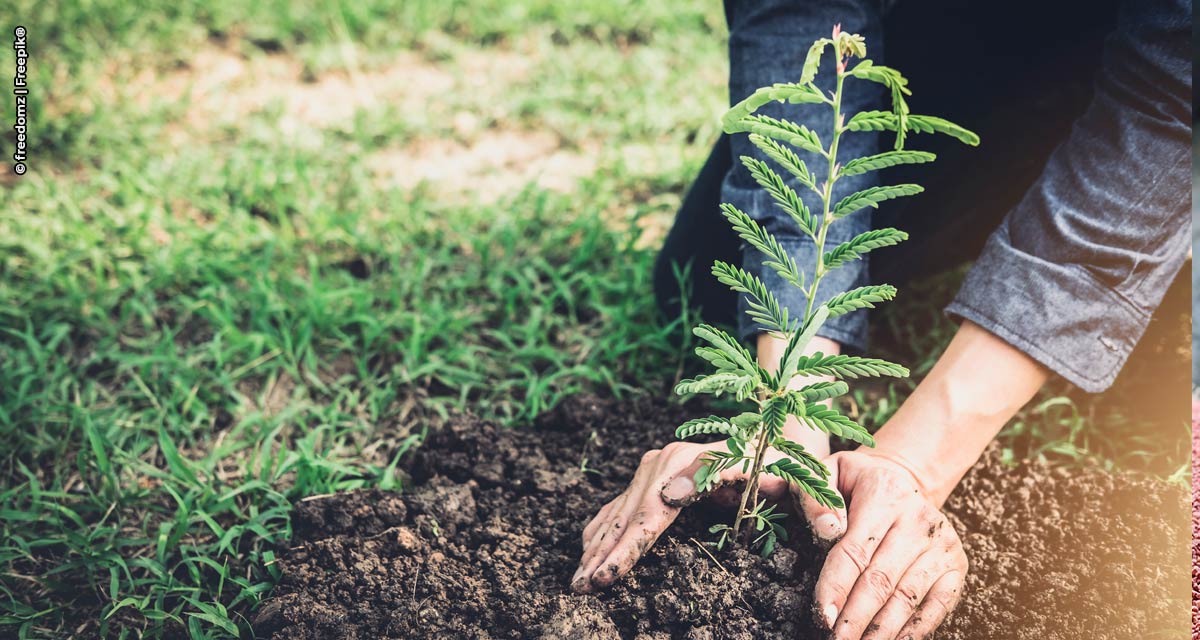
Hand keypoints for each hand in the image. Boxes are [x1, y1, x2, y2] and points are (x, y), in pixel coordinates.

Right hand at [571, 440, 794, 592]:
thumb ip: (714, 475)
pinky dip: (601, 528)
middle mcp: (658, 465)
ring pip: (616, 514)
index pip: (645, 519)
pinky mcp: (652, 476)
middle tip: (578, 588)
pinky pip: (619, 505)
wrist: (771, 441)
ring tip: (577, 578)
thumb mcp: (754, 468)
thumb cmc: (770, 463)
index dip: (624, 551)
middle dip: (600, 556)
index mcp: (679, 465)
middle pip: (624, 519)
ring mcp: (651, 470)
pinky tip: (588, 547)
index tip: (605, 578)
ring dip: (595, 547)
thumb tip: (668, 496)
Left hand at [800, 450, 967, 639]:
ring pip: (908, 597)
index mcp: (883, 496)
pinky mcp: (956, 563)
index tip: (823, 615)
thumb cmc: (853, 483)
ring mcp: (942, 543)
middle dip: (856, 618)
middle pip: (881, 580)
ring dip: (882, 630)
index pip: (855, 550)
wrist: (901, 479)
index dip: (837, 587)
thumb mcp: (827, 473)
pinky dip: (917, 629)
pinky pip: (938, 604)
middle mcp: (918, 520)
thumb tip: (826, 529)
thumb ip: (815, 497)